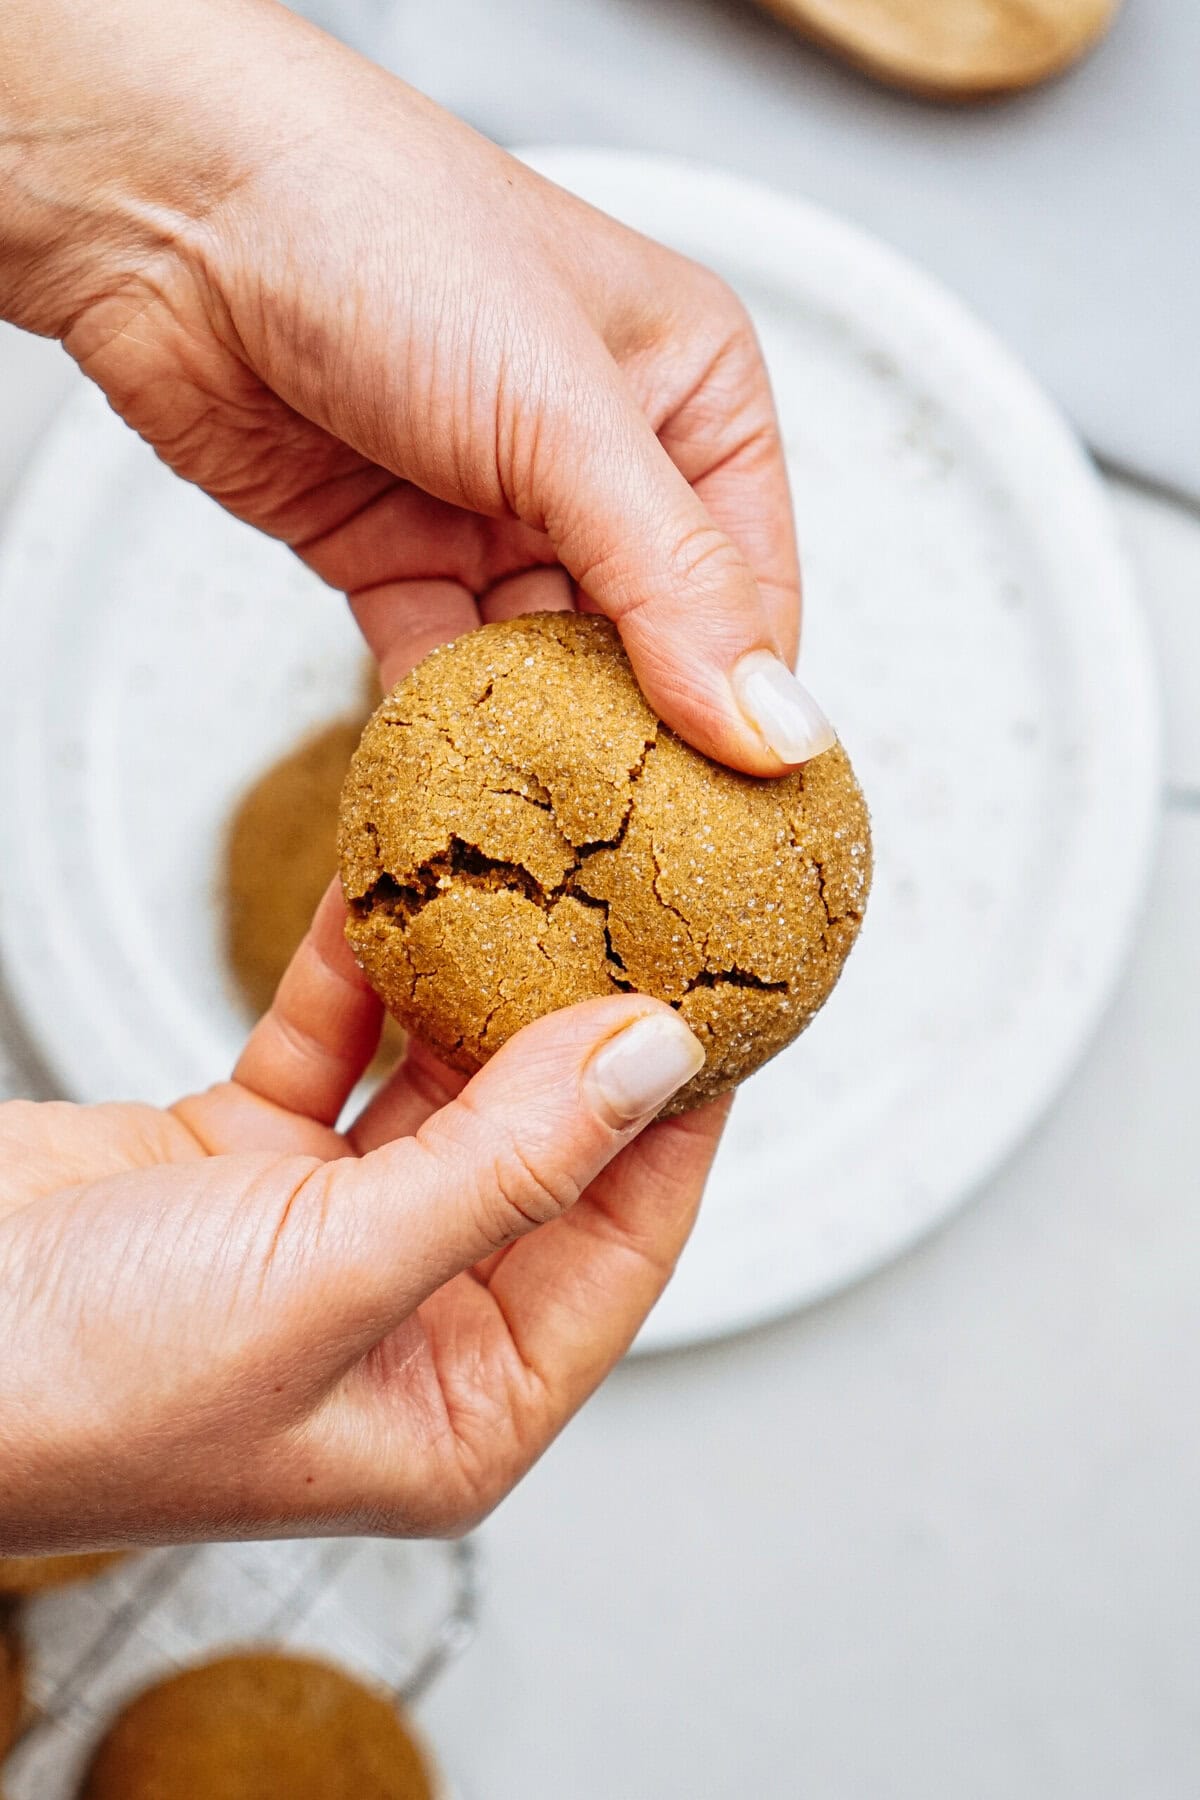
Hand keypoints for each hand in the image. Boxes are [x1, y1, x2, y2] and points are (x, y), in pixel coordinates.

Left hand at [0, 0, 825, 766]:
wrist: (175, 212)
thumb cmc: (389, 239)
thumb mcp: (567, 416)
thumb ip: (674, 583)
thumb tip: (777, 729)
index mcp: (691, 396)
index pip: (752, 587)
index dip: (746, 703)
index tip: (740, 821)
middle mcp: (602, 459)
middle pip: (649, 642)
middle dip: (638, 739)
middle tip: (642, 865)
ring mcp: (494, 510)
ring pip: (541, 668)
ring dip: (537, 746)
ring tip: (552, 847)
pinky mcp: (396, 555)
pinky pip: (440, 670)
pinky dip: (443, 729)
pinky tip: (457, 791)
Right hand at [0, 885, 721, 1550]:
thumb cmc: (80, 1389)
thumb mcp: (329, 1281)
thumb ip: (503, 1169)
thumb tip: (652, 1063)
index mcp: (456, 1408)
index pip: (621, 1245)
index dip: (677, 1121)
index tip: (721, 1004)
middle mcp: (405, 1323)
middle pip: (539, 1154)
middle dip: (577, 1034)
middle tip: (635, 912)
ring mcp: (324, 1236)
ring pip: (438, 1088)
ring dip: (474, 986)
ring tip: (536, 877)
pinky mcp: (243, 1158)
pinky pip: (331, 1043)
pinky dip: (359, 970)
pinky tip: (399, 885)